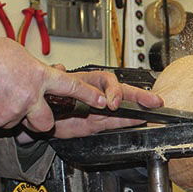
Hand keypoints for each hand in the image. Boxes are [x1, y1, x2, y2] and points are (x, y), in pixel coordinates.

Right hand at [0, 36, 113, 132]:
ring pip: (19, 122)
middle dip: (41, 120)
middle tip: (30, 111)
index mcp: (38, 76)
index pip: (70, 87)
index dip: (87, 95)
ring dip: (11, 115)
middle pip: (47, 121)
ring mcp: (14, 113)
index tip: (102, 101)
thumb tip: (32, 70)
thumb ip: (29, 65)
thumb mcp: (15, 52)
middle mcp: (30, 97)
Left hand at [48, 64, 163, 138]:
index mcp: (87, 80)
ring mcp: (98, 109)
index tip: (112, 103)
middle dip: (139, 95)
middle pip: (121, 91)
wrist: (37, 116)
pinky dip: (129, 120)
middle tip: (153, 101)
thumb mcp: (51, 85)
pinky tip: (141, 119)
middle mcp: (96, 93)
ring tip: (155, 107)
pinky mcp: (97, 123)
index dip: (113, 90)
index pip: (106, 80)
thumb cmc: (47, 95)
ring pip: (123, 106)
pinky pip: (116, 122)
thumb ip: (57, 76)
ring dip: (139, 106)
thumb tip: (60, 67)